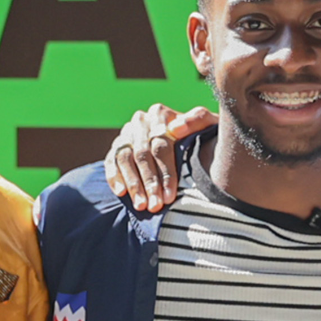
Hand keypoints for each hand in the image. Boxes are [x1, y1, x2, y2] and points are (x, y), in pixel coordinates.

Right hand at [103, 104, 217, 212]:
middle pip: (142, 153)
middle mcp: (140, 121)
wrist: (193, 143)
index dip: (165, 171)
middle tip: (156, 206)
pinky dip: (114, 177)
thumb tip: (175, 128)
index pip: (160, 143)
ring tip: (141, 206)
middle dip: (149, 182)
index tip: (171, 195)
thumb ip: (199, 121)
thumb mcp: (208, 127)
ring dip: (133, 184)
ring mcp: (126, 134)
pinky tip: (121, 193)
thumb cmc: (202, 138)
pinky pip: (111, 161)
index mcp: (160, 114)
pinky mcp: (116, 148)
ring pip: (125, 158)